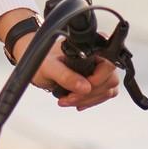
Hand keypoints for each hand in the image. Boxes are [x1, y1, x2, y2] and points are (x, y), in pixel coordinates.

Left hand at [7, 28, 121, 110]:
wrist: (38, 66)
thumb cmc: (42, 60)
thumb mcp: (49, 67)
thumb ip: (65, 76)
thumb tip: (84, 87)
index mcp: (91, 46)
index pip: (108, 64)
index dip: (97, 79)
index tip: (82, 87)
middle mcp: (99, 56)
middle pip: (109, 80)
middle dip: (89, 93)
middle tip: (69, 98)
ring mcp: (100, 69)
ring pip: (107, 90)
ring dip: (88, 99)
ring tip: (68, 100)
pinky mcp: (97, 80)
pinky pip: (104, 94)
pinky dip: (91, 101)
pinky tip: (77, 102)